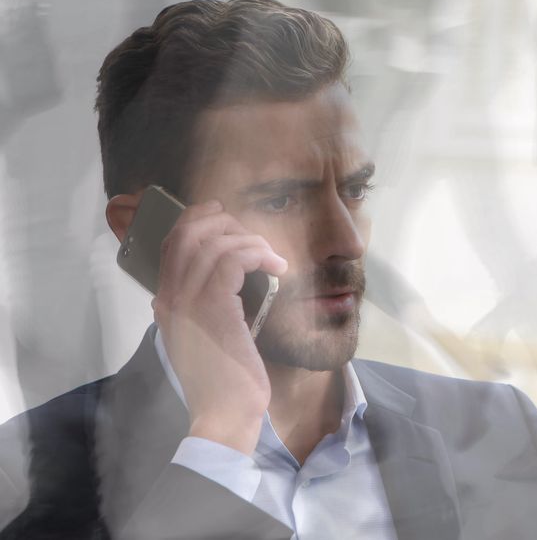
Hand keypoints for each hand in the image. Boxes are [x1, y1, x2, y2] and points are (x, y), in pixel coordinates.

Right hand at [151, 200, 287, 454]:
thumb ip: (205, 310)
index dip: (197, 220)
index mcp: (166, 304)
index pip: (172, 244)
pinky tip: (277, 267)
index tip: (223, 215)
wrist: (223, 415)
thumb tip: (228, 281)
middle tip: (256, 239)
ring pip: (215, 243)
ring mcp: (188, 301)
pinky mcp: (213, 307)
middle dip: (227, 224)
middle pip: (189, 233)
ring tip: (272, 258)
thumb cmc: (223, 382)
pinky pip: (234, 259)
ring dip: (251, 241)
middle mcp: (170, 298)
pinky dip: (259, 254)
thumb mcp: (206, 339)